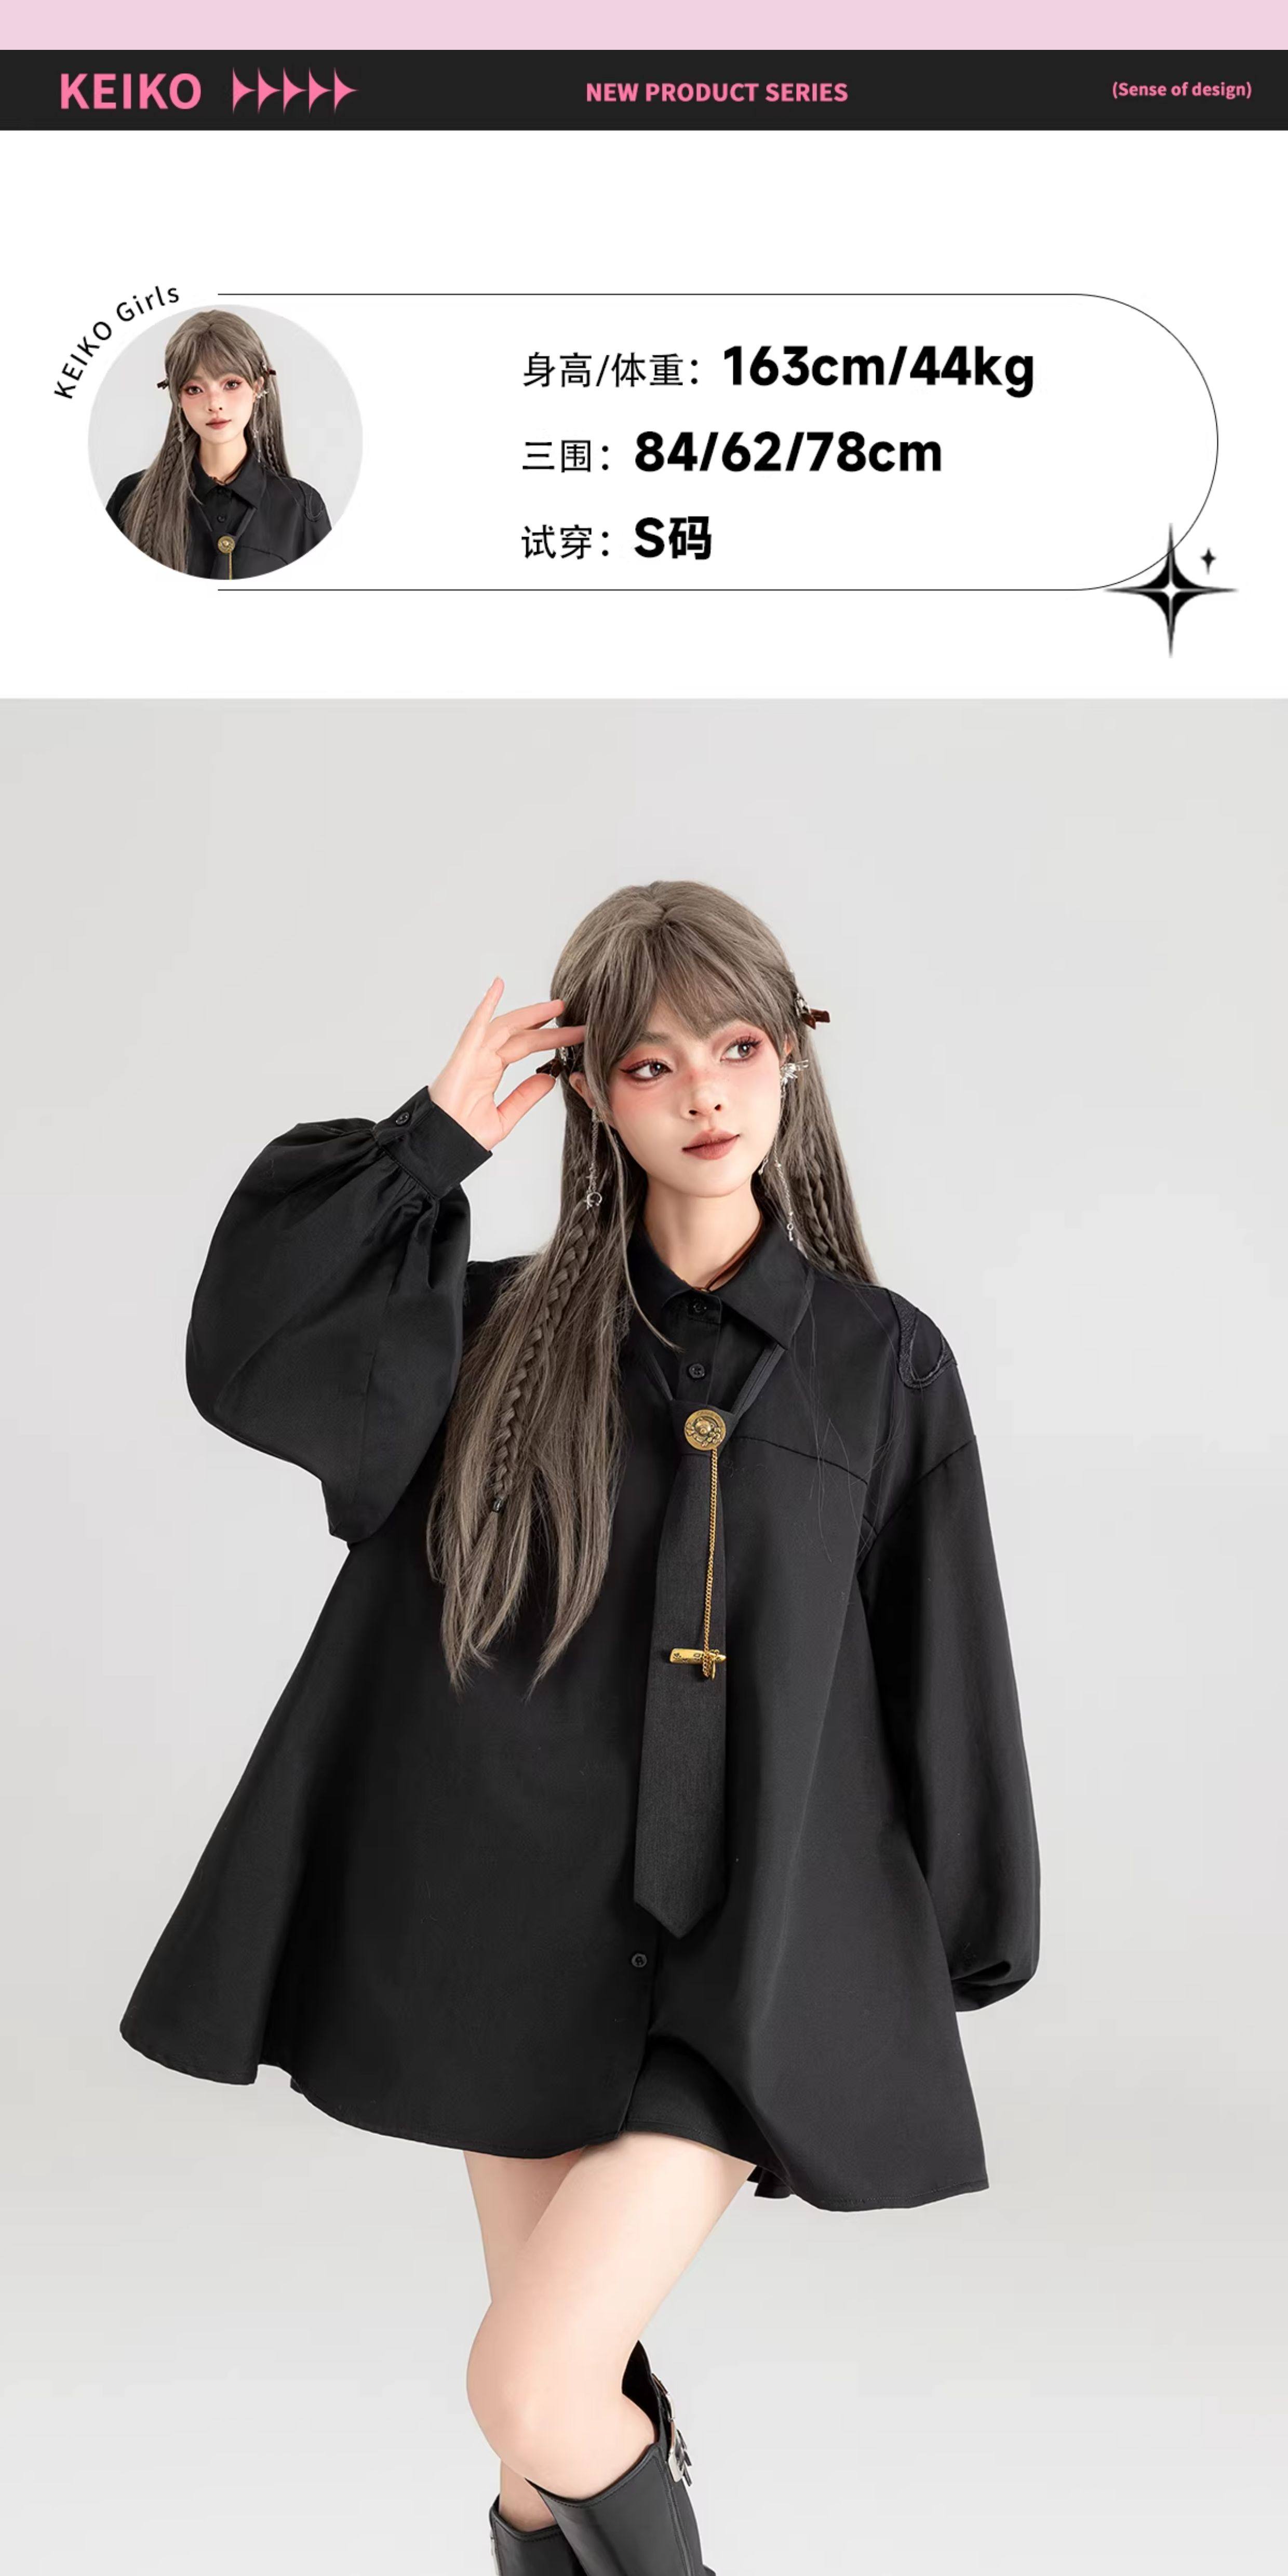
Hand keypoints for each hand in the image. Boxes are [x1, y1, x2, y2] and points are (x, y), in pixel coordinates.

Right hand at [428, 977, 586, 1151]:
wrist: (442, 1148)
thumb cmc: (463, 1136)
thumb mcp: (505, 1117)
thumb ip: (525, 1096)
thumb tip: (549, 1078)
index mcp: (491, 1072)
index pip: (525, 1047)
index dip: (549, 1039)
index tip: (573, 1034)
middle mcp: (483, 1059)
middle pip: (519, 1033)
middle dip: (545, 1023)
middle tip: (569, 1012)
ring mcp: (473, 1056)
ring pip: (505, 1026)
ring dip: (530, 1014)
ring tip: (555, 1006)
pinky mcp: (463, 1057)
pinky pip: (476, 1026)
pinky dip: (486, 1005)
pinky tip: (498, 986)